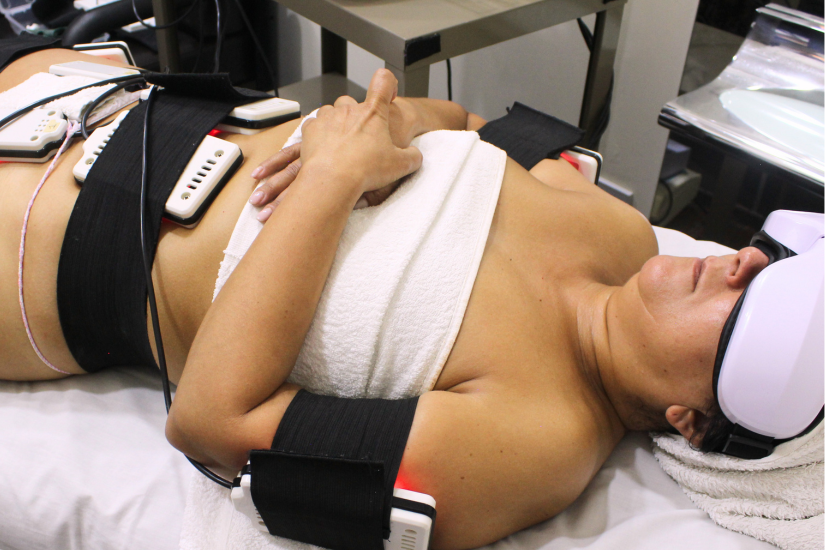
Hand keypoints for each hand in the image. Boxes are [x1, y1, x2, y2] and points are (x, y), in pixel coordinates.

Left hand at [299, 70, 421, 192]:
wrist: (332, 180)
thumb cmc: (365, 170)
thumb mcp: (400, 166)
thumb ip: (412, 157)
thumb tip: (414, 156)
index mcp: (373, 113)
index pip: (384, 82)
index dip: (388, 83)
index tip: (389, 93)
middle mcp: (349, 109)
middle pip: (353, 100)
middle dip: (356, 115)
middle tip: (361, 136)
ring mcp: (328, 117)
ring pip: (332, 111)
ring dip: (337, 123)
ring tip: (342, 144)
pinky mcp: (311, 130)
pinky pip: (314, 124)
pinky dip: (319, 133)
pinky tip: (326, 147)